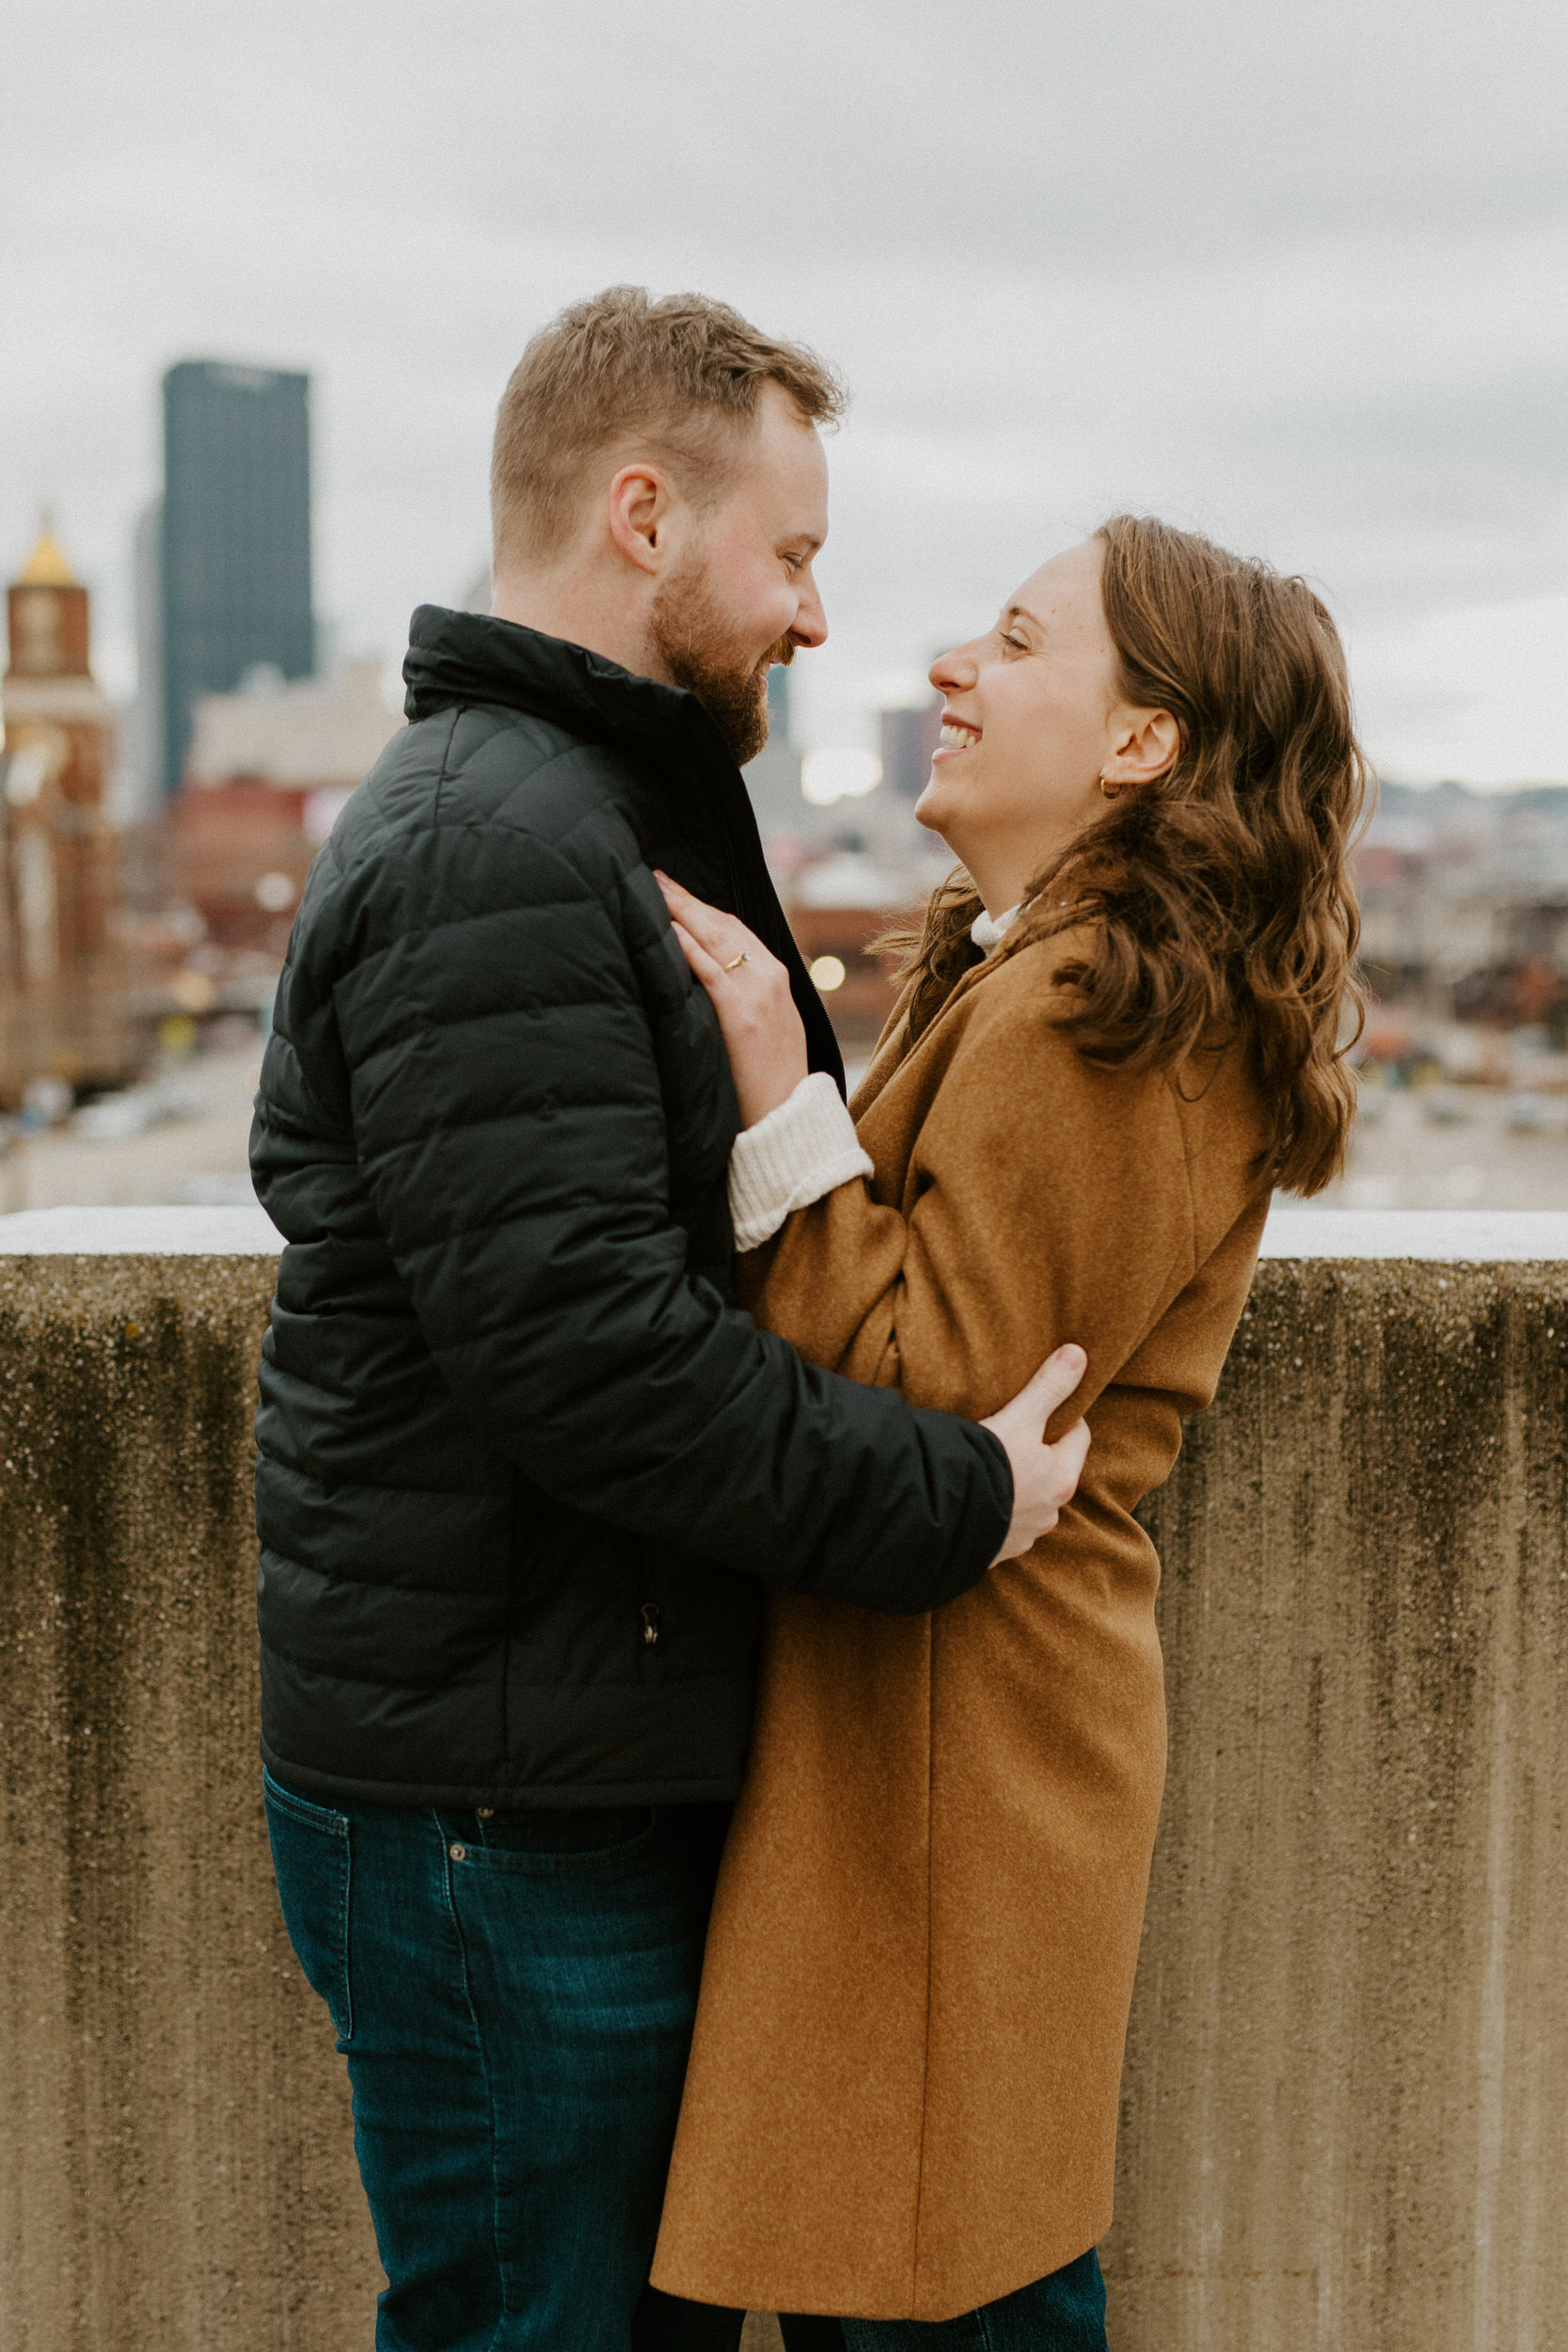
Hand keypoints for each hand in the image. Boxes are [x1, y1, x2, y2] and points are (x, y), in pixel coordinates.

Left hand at [655, 872, 809, 1126]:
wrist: (789, 1118)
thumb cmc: (771, 1079)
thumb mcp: (770, 1027)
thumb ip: (746, 997)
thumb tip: (709, 979)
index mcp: (776, 977)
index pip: (734, 928)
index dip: (701, 906)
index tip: (674, 890)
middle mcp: (770, 978)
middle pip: (723, 925)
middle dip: (686, 899)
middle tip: (654, 877)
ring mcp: (758, 996)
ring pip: (716, 939)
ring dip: (682, 911)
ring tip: (653, 890)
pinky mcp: (741, 1017)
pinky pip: (711, 972)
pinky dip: (688, 947)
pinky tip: (668, 928)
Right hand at [980, 1345, 1090, 1565]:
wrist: (939, 1517)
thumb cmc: (985, 1465)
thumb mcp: (1019, 1419)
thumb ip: (1048, 1387)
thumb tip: (1078, 1353)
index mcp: (1061, 1479)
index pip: (1078, 1436)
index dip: (1063, 1415)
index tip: (1044, 1404)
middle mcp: (1049, 1513)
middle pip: (1054, 1471)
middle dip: (1039, 1453)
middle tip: (1015, 1432)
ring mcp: (1023, 1535)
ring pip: (1029, 1501)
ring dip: (1017, 1486)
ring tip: (991, 1467)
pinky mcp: (996, 1550)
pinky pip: (1002, 1524)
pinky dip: (994, 1510)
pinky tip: (975, 1497)